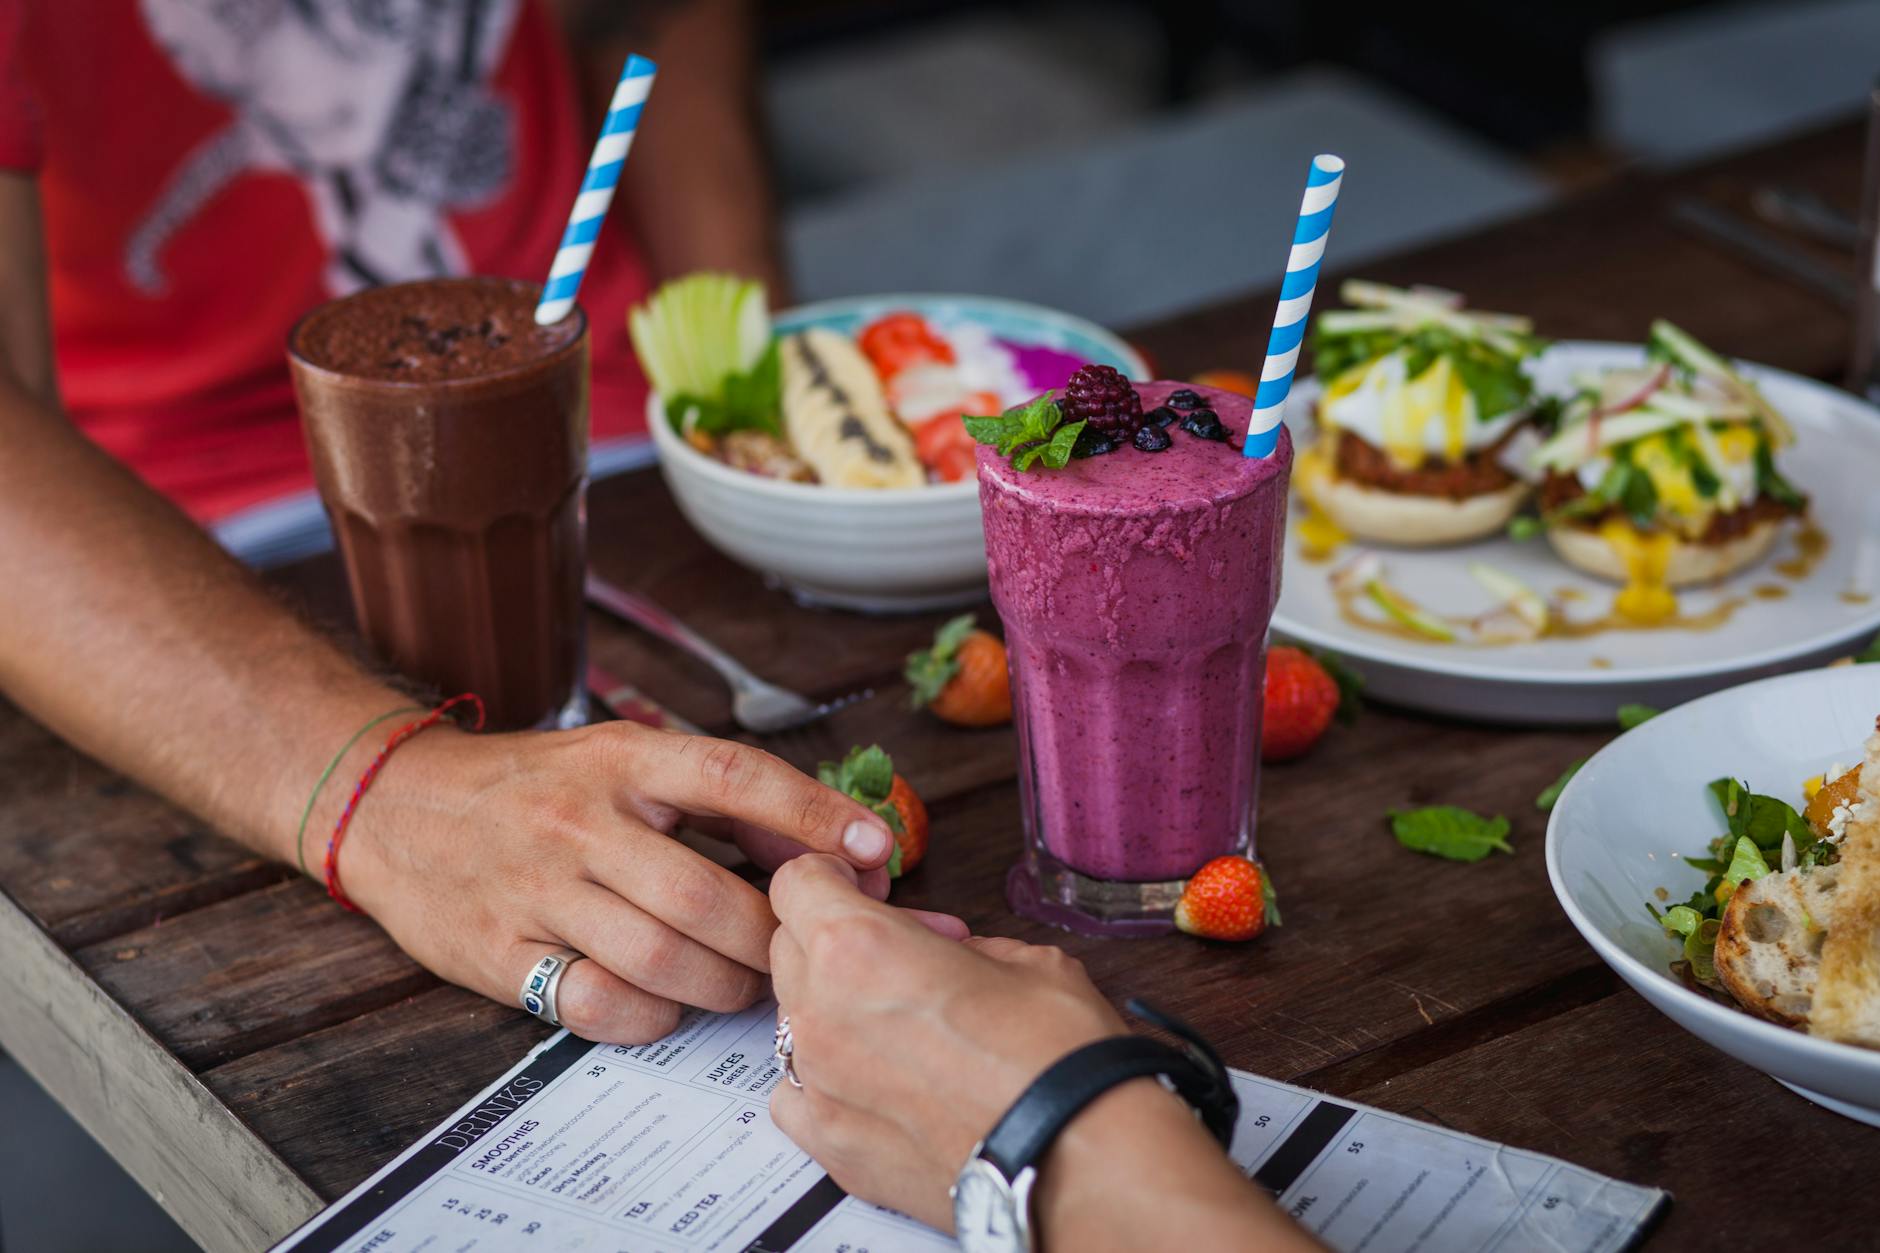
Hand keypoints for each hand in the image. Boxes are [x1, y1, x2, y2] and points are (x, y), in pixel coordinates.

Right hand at [334, 721, 897, 1042]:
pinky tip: (667, 1001)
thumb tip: (831, 842)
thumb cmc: (536, 788)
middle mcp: (581, 819)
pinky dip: (653, 1015)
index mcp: (623, 758)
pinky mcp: (500, 951)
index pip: (735, 777)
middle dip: (775, 939)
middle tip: (802, 955)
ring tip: (745, 985)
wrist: (395, 807)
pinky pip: (602, 1004)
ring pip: (665, 959)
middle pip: (710, 896)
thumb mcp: (621, 759)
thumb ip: (715, 797)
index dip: (814, 816)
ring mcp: (537, 888)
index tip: (877, 850)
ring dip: (726, 986)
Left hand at [766, 854, 1125, 1227]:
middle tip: (908, 954)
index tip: (862, 889)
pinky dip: (826, 1079)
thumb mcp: (1023, 957)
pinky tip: (879, 1081)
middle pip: (790, 947)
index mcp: (858, 947)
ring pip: (793, 1018)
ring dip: (835, 1006)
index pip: (796, 884)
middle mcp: (820, 1013)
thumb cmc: (1058, 1056)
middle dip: (839, 938)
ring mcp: (817, 1084)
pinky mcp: (830, 1144)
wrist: (1078, 1158)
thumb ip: (959, 946)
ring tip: (905, 1023)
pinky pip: (796, 1093)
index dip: (833, 877)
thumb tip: (949, 955)